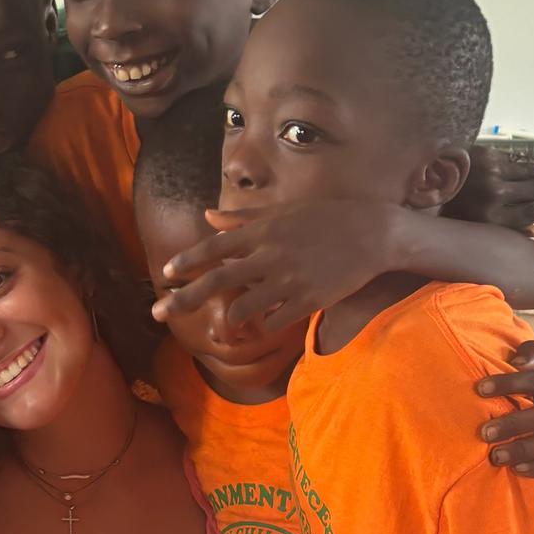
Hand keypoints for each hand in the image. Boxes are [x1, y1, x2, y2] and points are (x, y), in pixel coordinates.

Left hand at [151, 200, 400, 329]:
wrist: (375, 231)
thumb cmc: (325, 218)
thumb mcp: (283, 210)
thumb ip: (242, 218)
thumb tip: (207, 216)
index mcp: (263, 231)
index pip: (216, 246)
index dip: (189, 260)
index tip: (167, 272)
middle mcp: (271, 255)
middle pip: (218, 280)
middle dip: (184, 298)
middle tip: (158, 313)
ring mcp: (290, 280)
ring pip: (244, 307)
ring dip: (230, 318)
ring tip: (227, 323)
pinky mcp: (310, 300)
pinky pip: (276, 320)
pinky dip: (266, 324)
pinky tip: (266, 323)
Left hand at [442, 147, 533, 231]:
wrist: (421, 182)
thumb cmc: (448, 210)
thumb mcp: (472, 226)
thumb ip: (503, 229)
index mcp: (492, 216)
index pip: (531, 213)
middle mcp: (496, 194)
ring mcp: (493, 173)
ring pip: (531, 173)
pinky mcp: (488, 156)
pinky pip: (517, 159)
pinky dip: (532, 162)